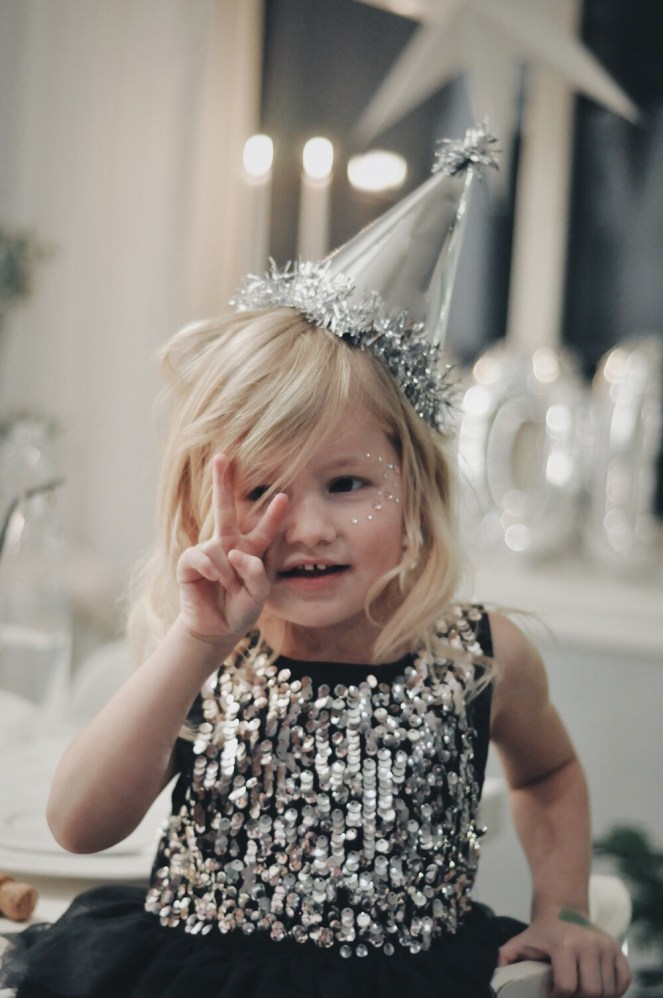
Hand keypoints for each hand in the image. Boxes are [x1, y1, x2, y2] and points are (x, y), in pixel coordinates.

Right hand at [176, 454, 287, 643]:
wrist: (216, 630)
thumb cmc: (241, 609)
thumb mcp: (260, 594)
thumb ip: (256, 572)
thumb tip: (234, 552)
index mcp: (251, 550)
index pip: (264, 529)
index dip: (274, 514)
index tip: (285, 496)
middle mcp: (228, 544)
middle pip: (225, 508)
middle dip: (222, 482)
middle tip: (222, 456)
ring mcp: (208, 551)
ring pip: (219, 548)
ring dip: (228, 572)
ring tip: (229, 588)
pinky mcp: (189, 563)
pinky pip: (200, 557)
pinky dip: (211, 569)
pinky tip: (215, 580)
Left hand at [497, 912, 631, 997]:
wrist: (564, 908)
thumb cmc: (542, 931)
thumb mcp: (521, 941)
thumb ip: (506, 957)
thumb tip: (495, 973)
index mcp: (563, 944)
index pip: (567, 987)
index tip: (551, 996)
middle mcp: (588, 944)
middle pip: (591, 992)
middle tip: (568, 996)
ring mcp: (605, 946)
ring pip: (608, 991)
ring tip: (581, 994)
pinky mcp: (618, 950)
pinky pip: (624, 981)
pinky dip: (614, 992)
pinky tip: (599, 989)